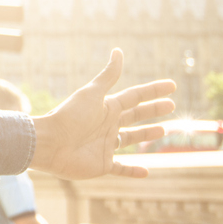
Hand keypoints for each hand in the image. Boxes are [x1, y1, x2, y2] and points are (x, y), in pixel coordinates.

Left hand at [30, 50, 176, 179]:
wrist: (50, 143)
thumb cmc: (70, 116)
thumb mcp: (92, 93)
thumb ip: (108, 76)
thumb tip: (118, 51)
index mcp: (106, 107)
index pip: (135, 97)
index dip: (153, 91)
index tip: (172, 86)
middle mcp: (107, 125)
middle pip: (135, 116)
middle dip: (153, 110)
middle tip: (171, 106)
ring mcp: (105, 145)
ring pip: (130, 139)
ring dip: (145, 135)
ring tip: (163, 131)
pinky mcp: (102, 164)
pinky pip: (121, 168)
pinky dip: (133, 171)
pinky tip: (146, 172)